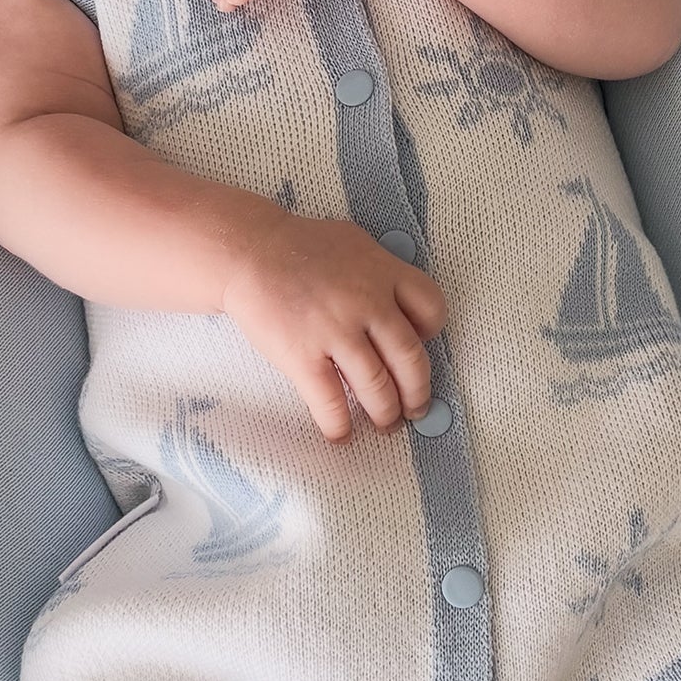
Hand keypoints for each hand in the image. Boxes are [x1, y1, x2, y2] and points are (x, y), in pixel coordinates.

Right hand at [221, 212, 446, 441]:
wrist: (249, 253)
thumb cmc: (299, 247)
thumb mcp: (354, 245)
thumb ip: (382, 273)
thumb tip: (400, 311)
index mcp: (383, 272)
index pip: (431, 308)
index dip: (431, 334)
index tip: (421, 346)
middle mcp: (367, 302)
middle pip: (410, 359)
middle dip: (416, 393)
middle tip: (414, 409)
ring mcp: (335, 331)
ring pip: (377, 387)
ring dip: (385, 414)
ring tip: (385, 425)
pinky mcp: (303, 356)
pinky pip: (331, 402)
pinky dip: (339, 425)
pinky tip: (340, 435)